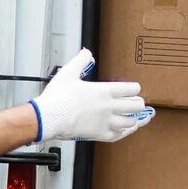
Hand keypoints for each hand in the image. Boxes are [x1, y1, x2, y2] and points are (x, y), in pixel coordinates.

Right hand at [31, 48, 152, 144]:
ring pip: (131, 122)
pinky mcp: (99, 134)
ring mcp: (105, 122)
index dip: (134, 88)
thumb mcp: (68, 72)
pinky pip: (118, 135)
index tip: (132, 90)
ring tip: (135, 117)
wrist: (49, 118)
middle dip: (138, 104)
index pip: (132, 89)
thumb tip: (86, 52)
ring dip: (134, 119)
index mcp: (104, 91)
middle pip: (136, 106)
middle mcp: (109, 107)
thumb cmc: (57, 98)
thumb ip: (81, 61)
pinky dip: (124, 133)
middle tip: (137, 103)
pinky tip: (126, 130)